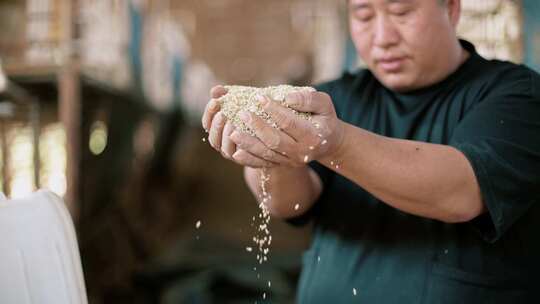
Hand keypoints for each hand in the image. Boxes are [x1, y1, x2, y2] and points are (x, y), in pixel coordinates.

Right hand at [202, 85, 287, 167]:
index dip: (209, 113)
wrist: (277, 133)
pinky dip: (241, 148)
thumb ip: (228, 96)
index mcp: (219, 129)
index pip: (207, 122)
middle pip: (213, 137)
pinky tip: (247, 136)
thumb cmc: (256, 113)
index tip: (215, 101)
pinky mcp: (248, 161)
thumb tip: (216, 90)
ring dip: (227, 136)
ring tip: (233, 123)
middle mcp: (224, 143)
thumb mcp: (243, 102)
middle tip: (223, 113)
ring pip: (225, 149)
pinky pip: (241, 157)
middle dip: (216, 125)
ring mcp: (235, 154)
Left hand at [229, 91, 344, 166]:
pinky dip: (249, 159)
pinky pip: (263, 164)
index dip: (273, 110)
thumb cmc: (324, 118)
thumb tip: (287, 97)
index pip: (288, 122)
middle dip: (257, 126)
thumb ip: (308, 99)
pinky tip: (236, 151)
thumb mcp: (325, 104)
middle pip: (274, 140)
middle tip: (242, 113)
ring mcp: (291, 161)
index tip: (259, 98)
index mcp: (313, 136)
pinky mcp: (283, 165)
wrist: (329, 143)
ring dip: (248, 144)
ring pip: (266, 154)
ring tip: (233, 132)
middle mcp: (302, 152)